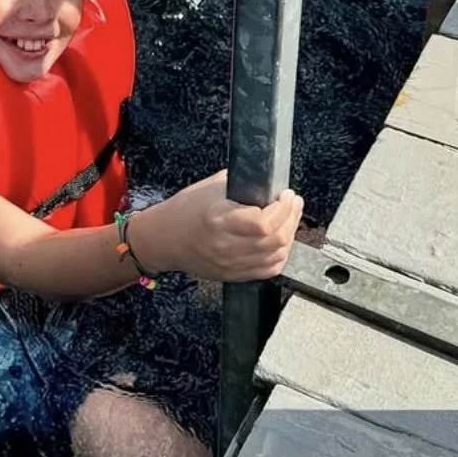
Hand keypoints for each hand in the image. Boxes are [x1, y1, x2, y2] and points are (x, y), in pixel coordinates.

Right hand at [134, 170, 303, 280]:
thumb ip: (240, 185)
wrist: (164, 239)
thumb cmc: (183, 211)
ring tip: (289, 219)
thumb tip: (267, 182)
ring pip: (276, 256)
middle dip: (291, 218)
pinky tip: (280, 241)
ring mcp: (230, 263)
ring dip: (289, 236)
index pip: (264, 222)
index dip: (283, 208)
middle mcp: (226, 245)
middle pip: (275, 239)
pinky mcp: (233, 274)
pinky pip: (267, 270)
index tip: (287, 195)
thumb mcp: (209, 188)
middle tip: (293, 204)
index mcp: (219, 220)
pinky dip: (280, 255)